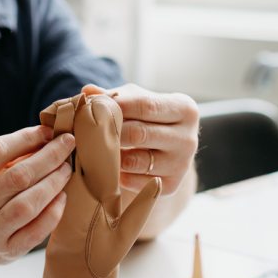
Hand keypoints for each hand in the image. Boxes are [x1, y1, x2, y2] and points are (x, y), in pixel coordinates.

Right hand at [0, 125, 74, 264]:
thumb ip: (4, 157)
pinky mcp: (8, 252)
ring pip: (27, 206)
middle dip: (48, 157)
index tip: (47, 131)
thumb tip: (46, 137)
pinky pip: (37, 232)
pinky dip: (53, 211)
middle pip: (16, 178)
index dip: (25, 138)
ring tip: (65, 168)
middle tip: (67, 144)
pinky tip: (61, 196)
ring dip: (53, 183)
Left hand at [83, 83, 198, 195]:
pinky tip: (110, 166)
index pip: (145, 105)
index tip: (92, 106)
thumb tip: (88, 91)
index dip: (116, 106)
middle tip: (87, 131)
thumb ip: (115, 95)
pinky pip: (134, 181)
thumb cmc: (151, 118)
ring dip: (110, 156)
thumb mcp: (138, 100)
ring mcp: (182, 165)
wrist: (170, 151)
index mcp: (185, 110)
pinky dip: (117, 175)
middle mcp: (189, 138)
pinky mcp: (170, 186)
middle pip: (139, 134)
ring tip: (94, 148)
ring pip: (135, 161)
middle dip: (110, 132)